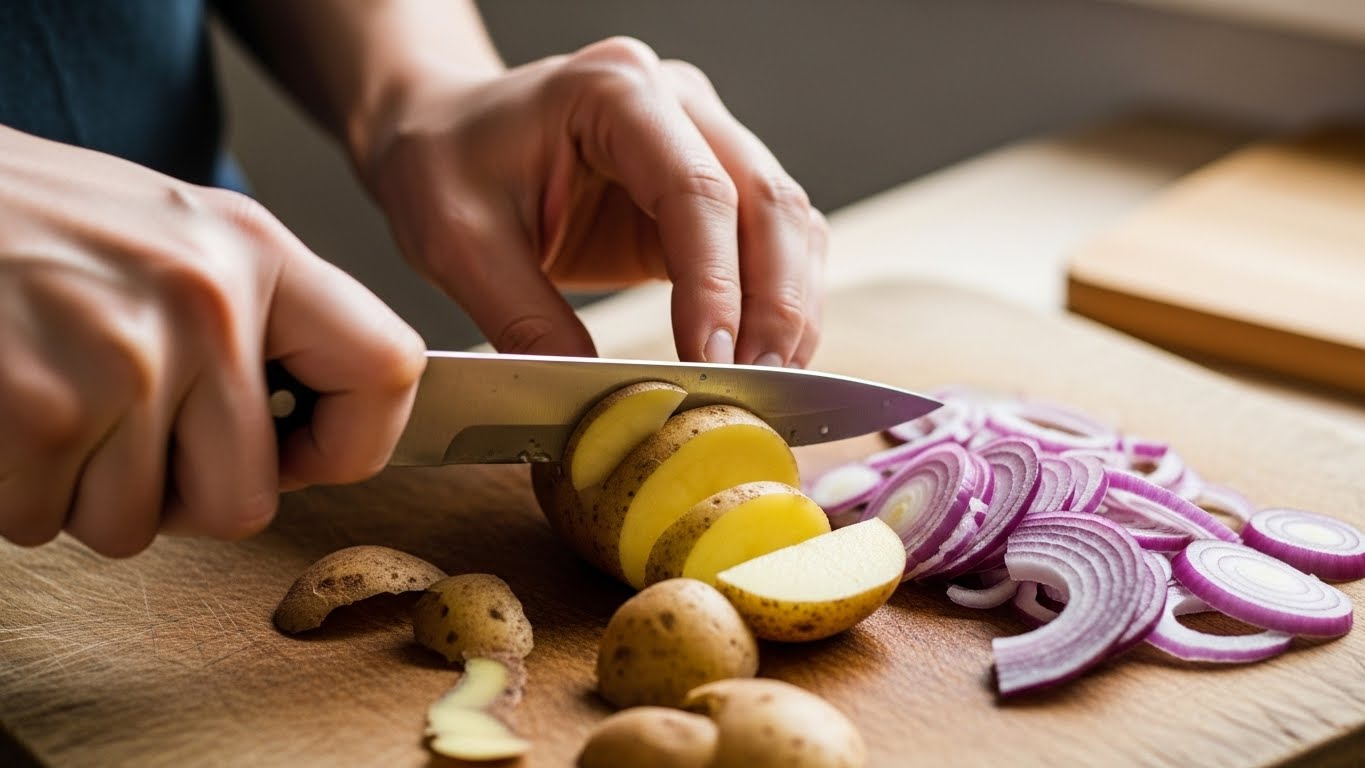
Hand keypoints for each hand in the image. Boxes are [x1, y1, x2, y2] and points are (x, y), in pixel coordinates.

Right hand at [0, 127, 424, 555]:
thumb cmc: (25, 224)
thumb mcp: (167, 237)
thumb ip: (249, 323)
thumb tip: (321, 431)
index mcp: (251, 252)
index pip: (388, 369)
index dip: (357, 442)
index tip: (304, 456)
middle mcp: (203, 302)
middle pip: (248, 498)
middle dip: (175, 495)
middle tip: (117, 429)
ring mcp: (123, 359)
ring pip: (138, 526)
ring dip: (82, 492)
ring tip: (46, 399)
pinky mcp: (41, 412)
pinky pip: (46, 521)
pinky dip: (15, 492)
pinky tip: (2, 414)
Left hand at [358, 36, 826, 365]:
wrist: (444, 129)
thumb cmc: (442, 162)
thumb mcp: (456, 243)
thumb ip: (526, 320)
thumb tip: (601, 405)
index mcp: (612, 91)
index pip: (695, 190)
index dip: (715, 284)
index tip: (714, 362)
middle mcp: (677, 102)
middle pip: (765, 201)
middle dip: (773, 305)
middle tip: (760, 387)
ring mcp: (704, 137)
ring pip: (787, 221)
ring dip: (790, 307)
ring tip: (771, 384)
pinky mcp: (710, 185)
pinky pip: (772, 241)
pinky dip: (779, 299)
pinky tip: (764, 355)